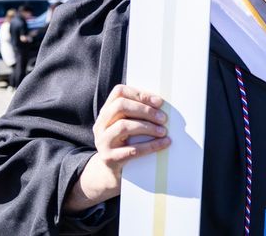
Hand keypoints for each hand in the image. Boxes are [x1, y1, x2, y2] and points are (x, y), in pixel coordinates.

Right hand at [63, 84, 170, 212]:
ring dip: (148, 127)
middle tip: (163, 118)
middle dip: (145, 110)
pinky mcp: (109, 158)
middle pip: (120, 106)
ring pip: (123, 126)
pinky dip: (151, 146)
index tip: (159, 101)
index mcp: (106, 112)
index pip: (118, 92)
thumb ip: (137, 114)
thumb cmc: (125, 143)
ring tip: (163, 131)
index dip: (140, 94)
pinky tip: (164, 143)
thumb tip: (162, 104)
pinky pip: (131, 150)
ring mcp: (102, 141)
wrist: (111, 173)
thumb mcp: (128, 126)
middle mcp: (101, 124)